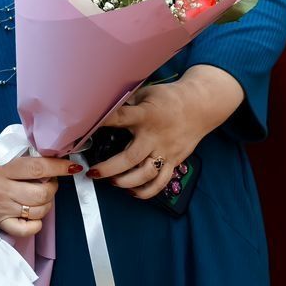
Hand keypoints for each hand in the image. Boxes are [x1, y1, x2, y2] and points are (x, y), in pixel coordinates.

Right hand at [0, 153, 77, 238]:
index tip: (71, 167)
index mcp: (2, 167)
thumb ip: (23, 151)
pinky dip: (36, 224)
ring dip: (47, 203)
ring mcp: (0, 208)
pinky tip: (35, 215)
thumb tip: (51, 156)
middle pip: (41, 194)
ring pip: (37, 211)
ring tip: (41, 194)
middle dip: (53, 186)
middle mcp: (1, 189)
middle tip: (49, 181)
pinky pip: (24, 230)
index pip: (39, 169)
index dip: (59, 168)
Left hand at [88, 66, 243, 198]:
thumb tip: (102, 109)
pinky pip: (161, 182)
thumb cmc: (168, 98)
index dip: (103, 122)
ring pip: (146, 174)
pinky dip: (147, 191)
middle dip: (109, 168)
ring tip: (111, 181)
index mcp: (146, 115)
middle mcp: (155, 136)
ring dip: (126, 182)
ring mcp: (166, 151)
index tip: (85, 129)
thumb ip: (127, 103)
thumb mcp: (146, 93)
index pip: (121, 118)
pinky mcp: (175, 161)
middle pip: (131, 158)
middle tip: (93, 172)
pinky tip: (133, 192)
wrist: (201, 106)